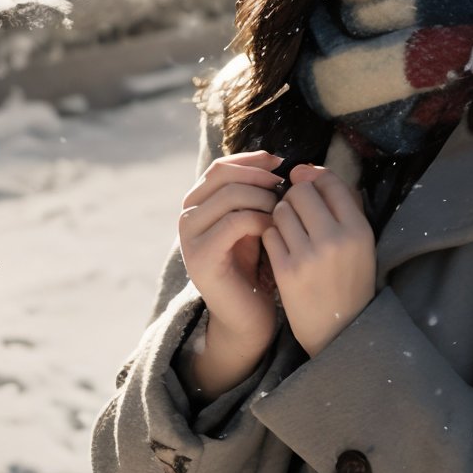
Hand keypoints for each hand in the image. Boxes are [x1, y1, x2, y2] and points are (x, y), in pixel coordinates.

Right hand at [178, 150, 283, 362]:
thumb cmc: (257, 265)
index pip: (223, 166)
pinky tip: (274, 230)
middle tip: (285, 189)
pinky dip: (260, 220)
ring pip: (231, 195)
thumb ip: (254, 192)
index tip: (281, 164)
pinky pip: (235, 222)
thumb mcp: (254, 220)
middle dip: (260, 177)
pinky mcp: (201, 256)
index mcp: (197, 203)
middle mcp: (187, 216)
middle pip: (224, 175)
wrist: (247, 314)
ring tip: (282, 212)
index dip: (253, 160)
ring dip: (264, 198)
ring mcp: (189, 237)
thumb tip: (273, 158)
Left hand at [262, 165, 376, 357]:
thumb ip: (342, 202)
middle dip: (294, 197)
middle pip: (300, 192)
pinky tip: (281, 248)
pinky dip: (271, 236)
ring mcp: (309, 256)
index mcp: (359, 229)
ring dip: (280, 216)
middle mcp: (335, 239)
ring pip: (280, 211)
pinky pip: (269, 234)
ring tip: (290, 232)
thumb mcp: (361, 240)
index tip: (307, 187)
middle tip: (296, 212)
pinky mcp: (286, 272)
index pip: (329, 182)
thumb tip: (307, 170)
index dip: (313, 179)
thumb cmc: (350, 279)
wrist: (339, 330)